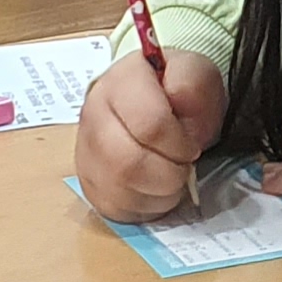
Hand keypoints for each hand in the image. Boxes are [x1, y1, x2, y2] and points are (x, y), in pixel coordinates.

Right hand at [75, 48, 225, 223]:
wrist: (151, 104)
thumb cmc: (175, 91)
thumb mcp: (195, 74)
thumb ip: (192, 84)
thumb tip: (178, 101)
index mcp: (121, 82)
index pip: (149, 124)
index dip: (179, 144)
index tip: (192, 147)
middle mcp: (94, 114)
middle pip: (127, 162)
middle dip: (168, 175)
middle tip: (184, 168)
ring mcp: (85, 150)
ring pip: (119, 189)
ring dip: (158, 193)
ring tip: (172, 179)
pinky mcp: (87, 182)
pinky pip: (114, 208)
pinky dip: (144, 207)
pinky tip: (156, 190)